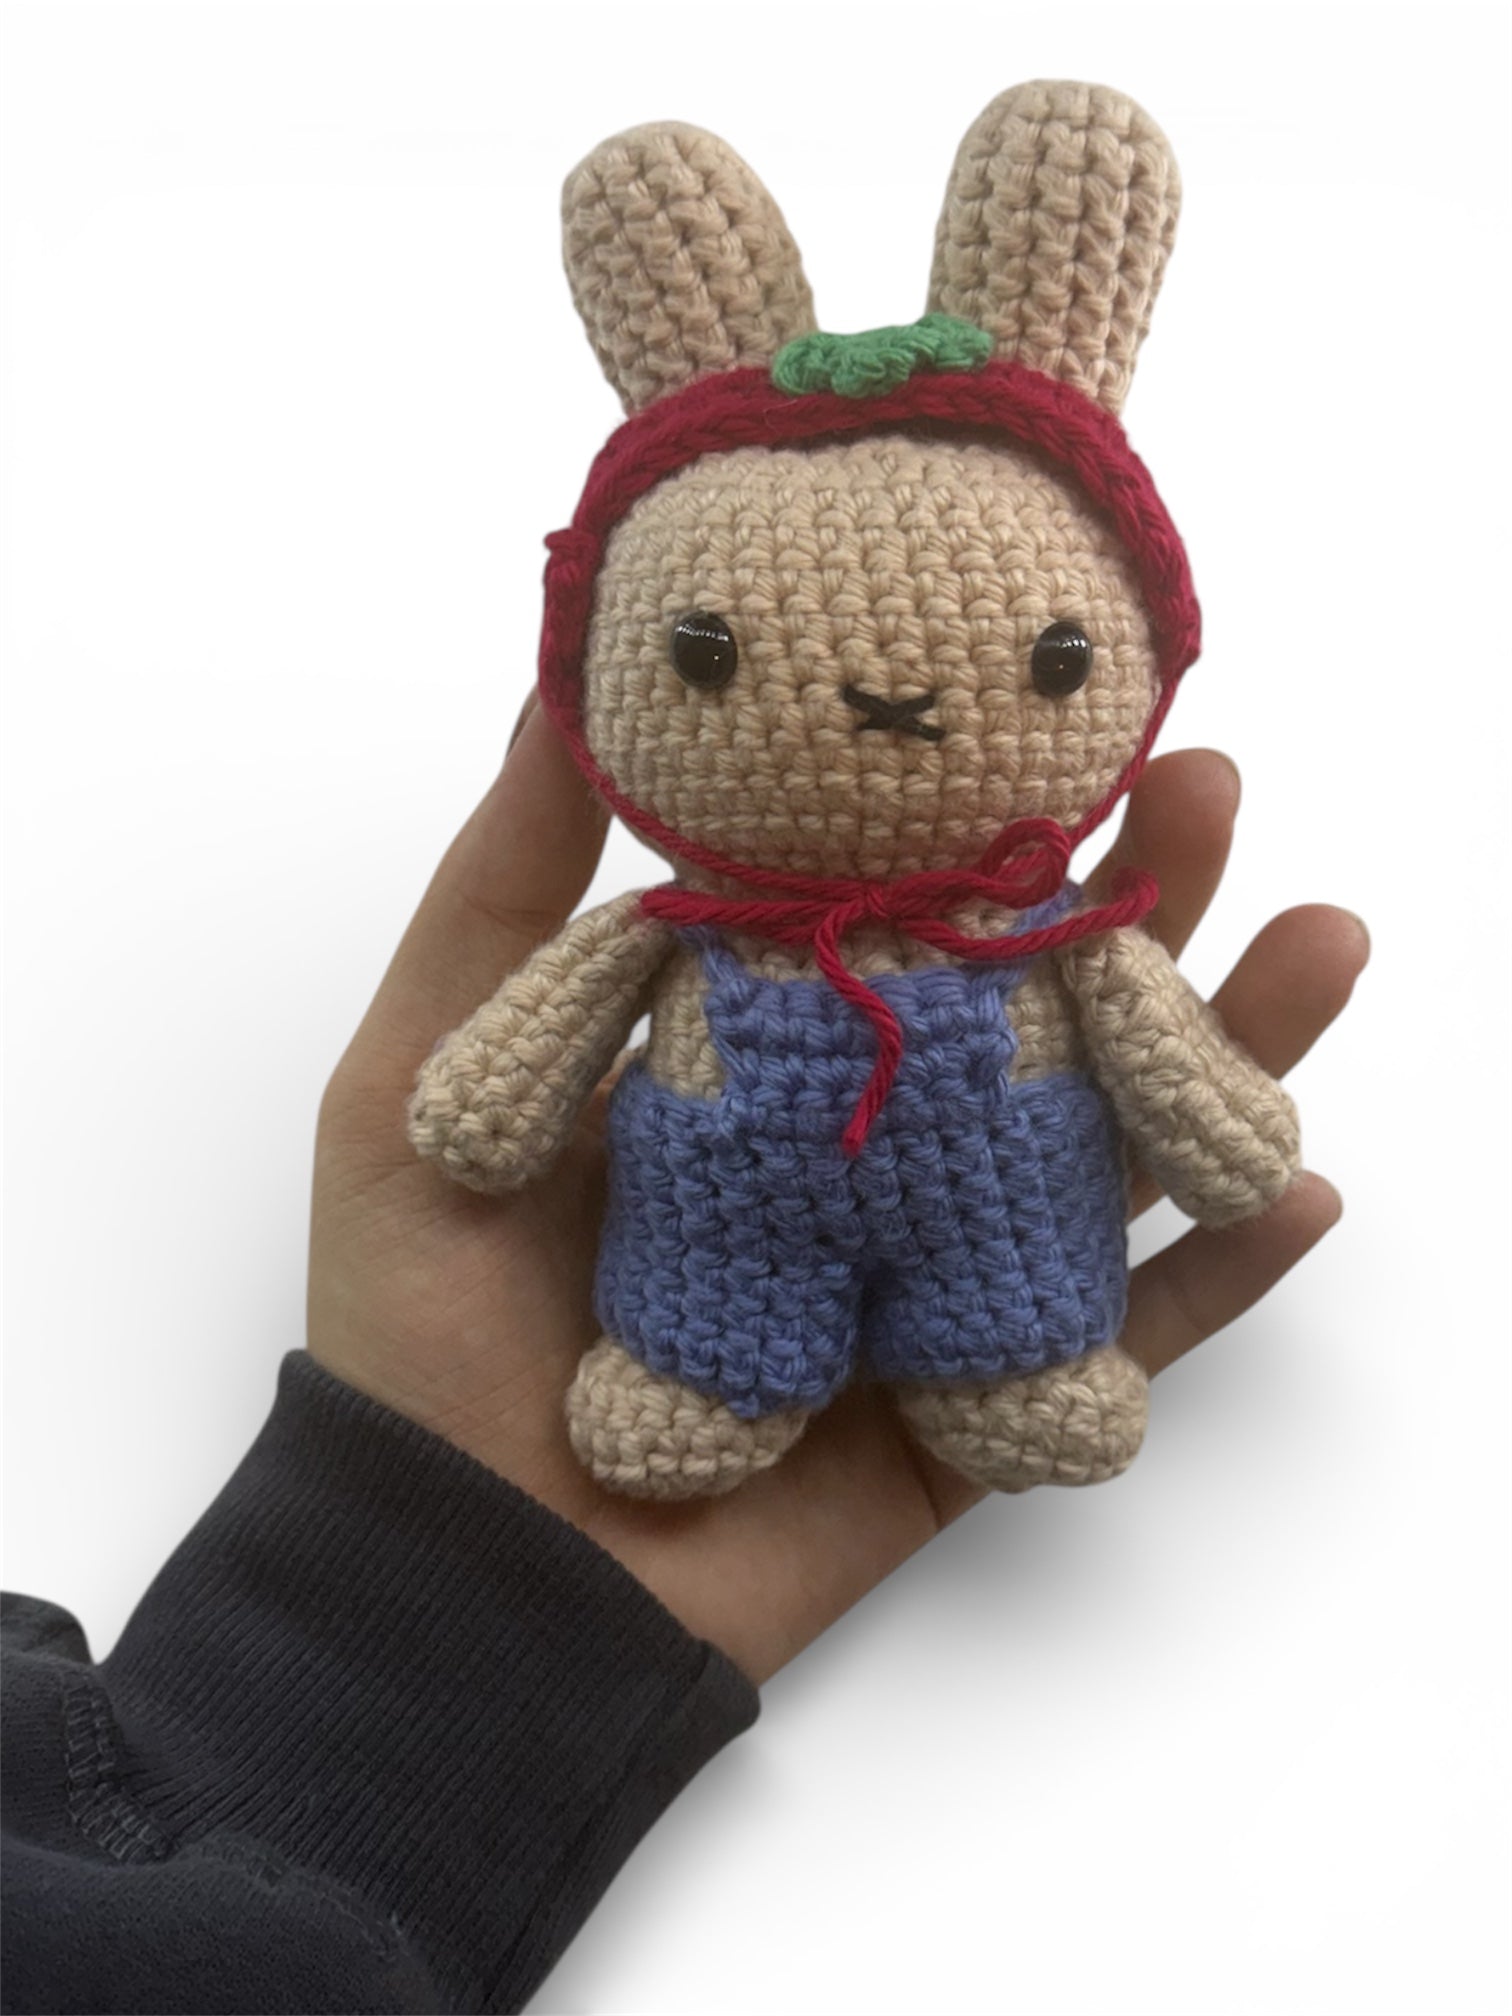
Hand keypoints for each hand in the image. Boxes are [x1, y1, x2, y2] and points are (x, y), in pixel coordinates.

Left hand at [309, 704, 1367, 1682]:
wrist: (462, 1571)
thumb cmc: (422, 1321)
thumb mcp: (421, 1079)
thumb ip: (501, 896)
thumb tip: (554, 694)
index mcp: (749, 1063)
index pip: (893, 914)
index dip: (979, 820)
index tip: (1054, 713)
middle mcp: (854, 1151)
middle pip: (1025, 1008)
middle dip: (1132, 899)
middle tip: (1211, 789)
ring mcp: (921, 1275)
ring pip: (1101, 1150)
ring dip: (1220, 1049)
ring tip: (1318, 944)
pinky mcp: (967, 1406)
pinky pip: (1117, 1341)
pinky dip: (1217, 1279)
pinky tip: (1303, 1190)